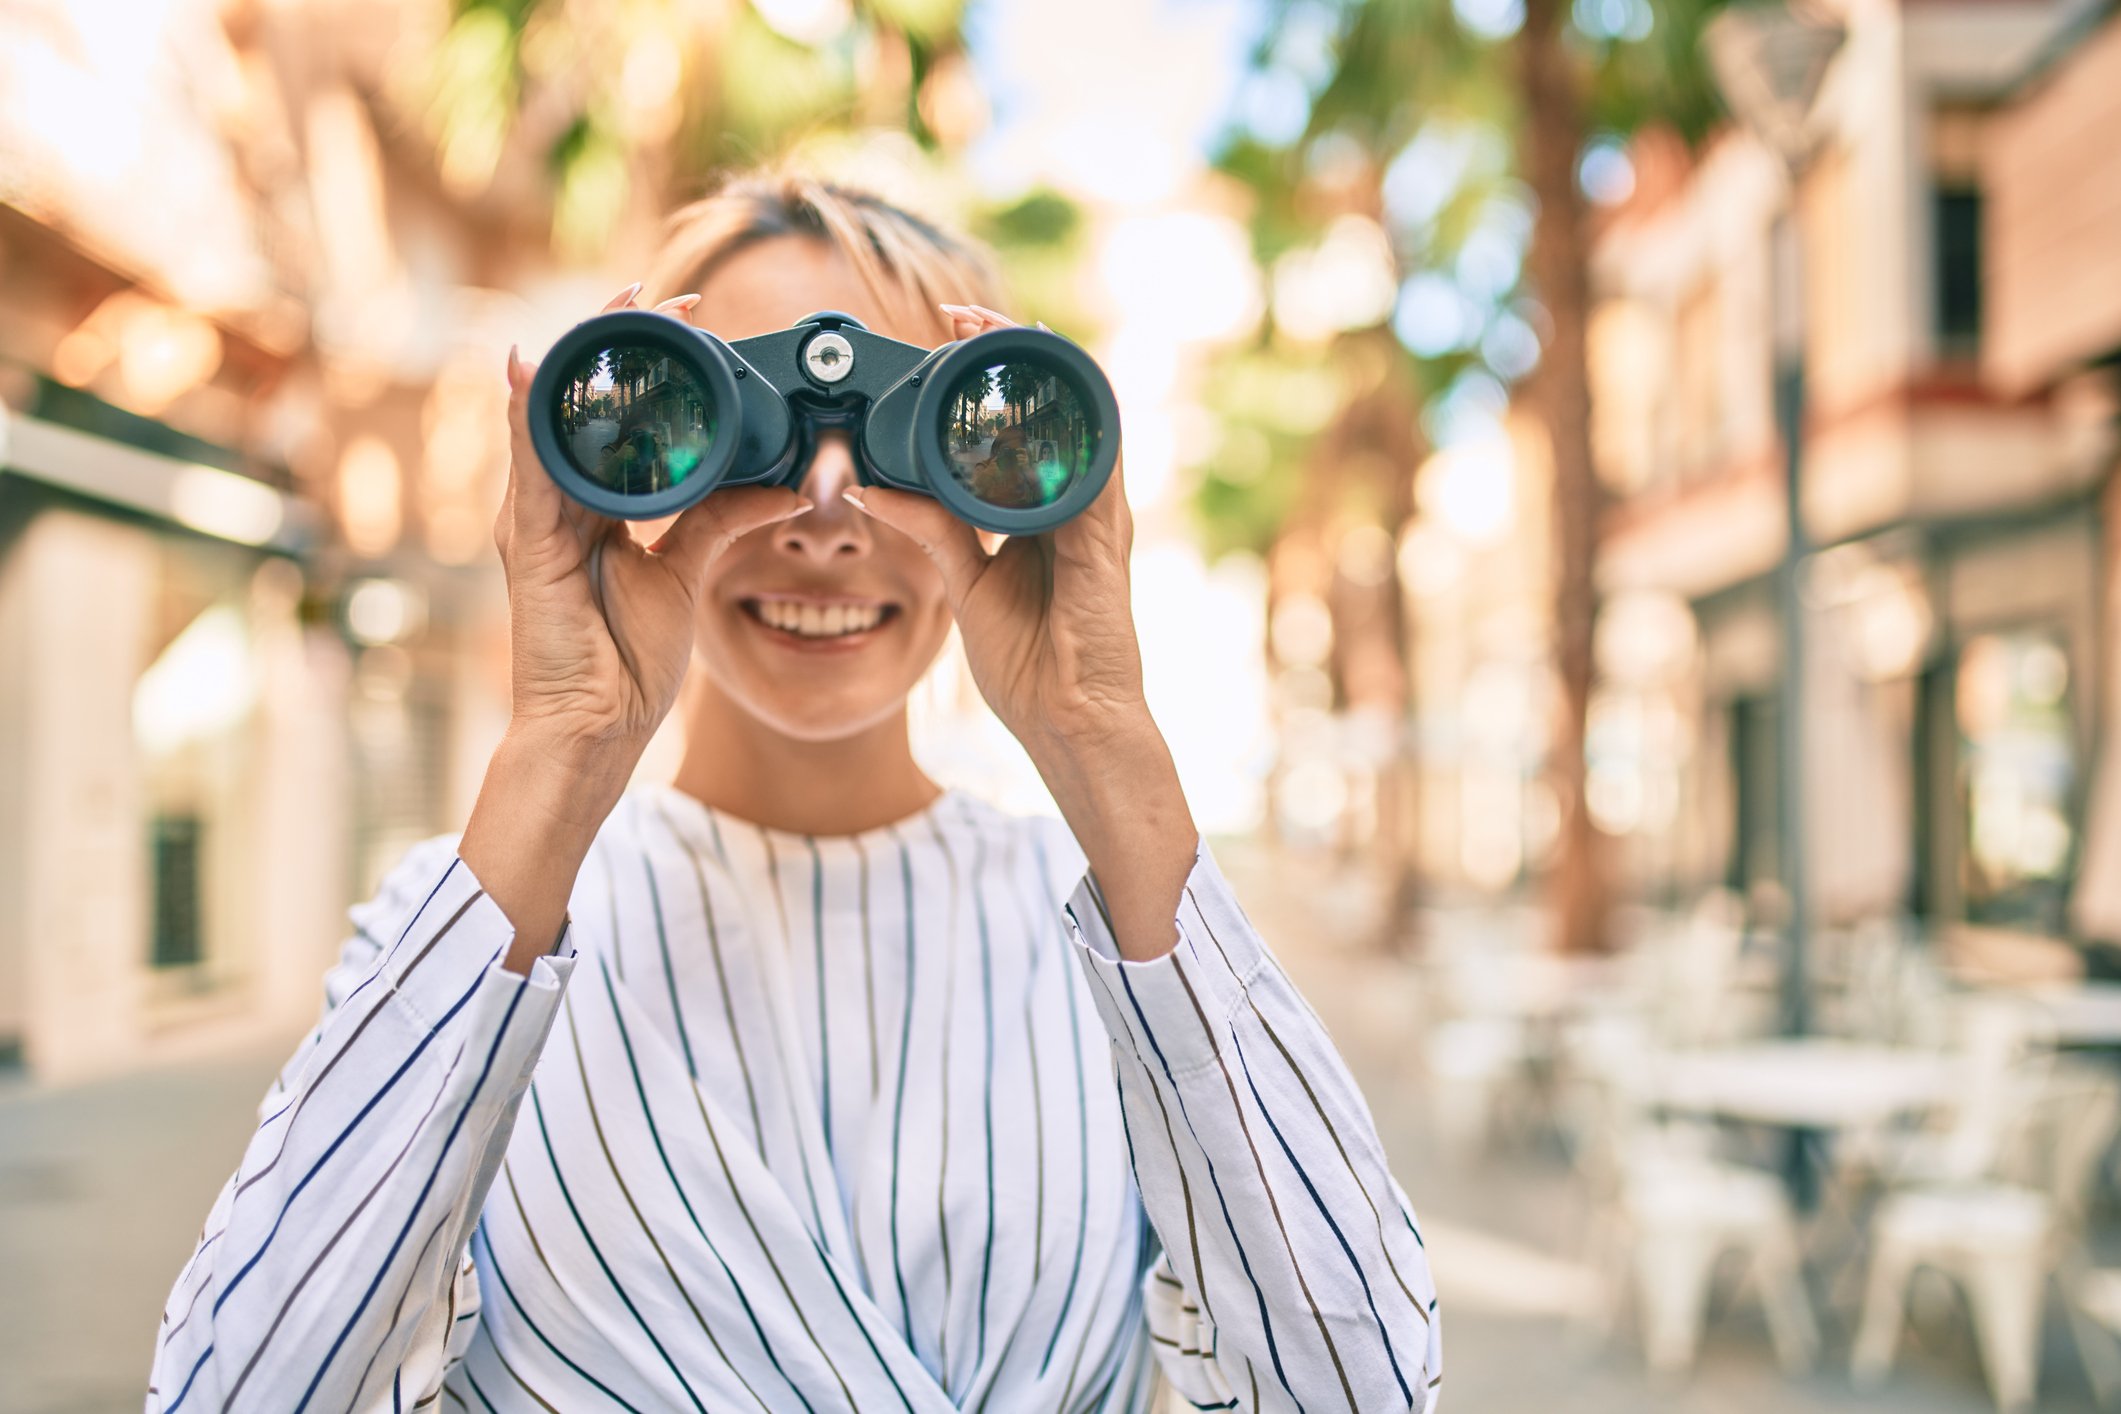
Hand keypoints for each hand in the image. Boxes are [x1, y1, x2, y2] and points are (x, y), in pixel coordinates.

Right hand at [497, 282, 811, 757]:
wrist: (594, 727)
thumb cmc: (626, 660)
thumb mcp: (685, 571)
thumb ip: (722, 519)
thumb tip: (786, 484)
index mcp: (586, 502)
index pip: (608, 410)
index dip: (644, 360)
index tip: (694, 316)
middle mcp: (553, 499)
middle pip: (576, 397)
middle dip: (616, 340)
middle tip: (666, 296)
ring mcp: (533, 517)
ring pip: (549, 414)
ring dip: (584, 356)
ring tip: (621, 307)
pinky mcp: (528, 542)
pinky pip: (528, 465)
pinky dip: (531, 414)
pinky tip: (535, 368)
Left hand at [846, 303, 1197, 959]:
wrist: (1073, 720)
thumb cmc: (1030, 663)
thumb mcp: (967, 581)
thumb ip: (932, 529)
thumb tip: (872, 487)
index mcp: (1046, 508)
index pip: (1020, 423)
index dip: (983, 377)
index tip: (940, 338)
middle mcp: (1078, 499)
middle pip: (1052, 403)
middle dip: (1008, 351)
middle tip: (957, 315)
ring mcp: (1099, 512)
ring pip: (1077, 412)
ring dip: (1036, 364)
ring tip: (989, 326)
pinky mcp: (1106, 532)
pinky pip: (1094, 456)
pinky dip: (1069, 411)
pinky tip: (1040, 376)